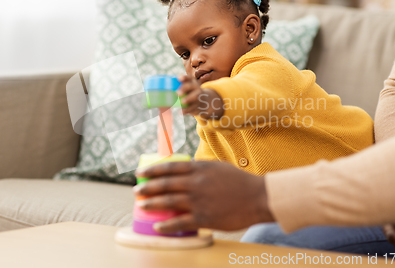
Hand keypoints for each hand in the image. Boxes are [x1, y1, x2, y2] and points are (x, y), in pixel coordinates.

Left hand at [134, 161, 273, 232]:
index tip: (140, 172)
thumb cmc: (239, 182)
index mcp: (199, 168)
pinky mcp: (204, 218)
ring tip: (142, 204)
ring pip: (168, 202)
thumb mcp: (217, 167)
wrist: (258, 198)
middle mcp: (196, 183)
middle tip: (136, 190)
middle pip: (165, 185)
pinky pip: (180, 222)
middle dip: (147, 187)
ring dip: (151, 203)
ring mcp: (199, 201)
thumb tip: (183, 169)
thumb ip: (199, 169)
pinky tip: (157, 226)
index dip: (152, 170)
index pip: (169, 167)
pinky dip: (166, 225)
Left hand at [177, 75, 223, 119]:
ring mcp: (199, 97)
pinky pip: (193, 107)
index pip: (189, 78)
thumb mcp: (187, 88)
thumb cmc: (190, 92)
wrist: (204, 101)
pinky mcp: (197, 105)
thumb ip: (177, 87)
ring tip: (182, 102)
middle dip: (184, 88)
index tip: (179, 78)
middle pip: (191, 86)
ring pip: (195, 96)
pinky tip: (180, 112)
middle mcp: (196, 88)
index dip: (184, 77)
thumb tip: (163, 90)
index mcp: (192, 82)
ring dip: (188, 98)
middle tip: (177, 93)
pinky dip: (186, 110)